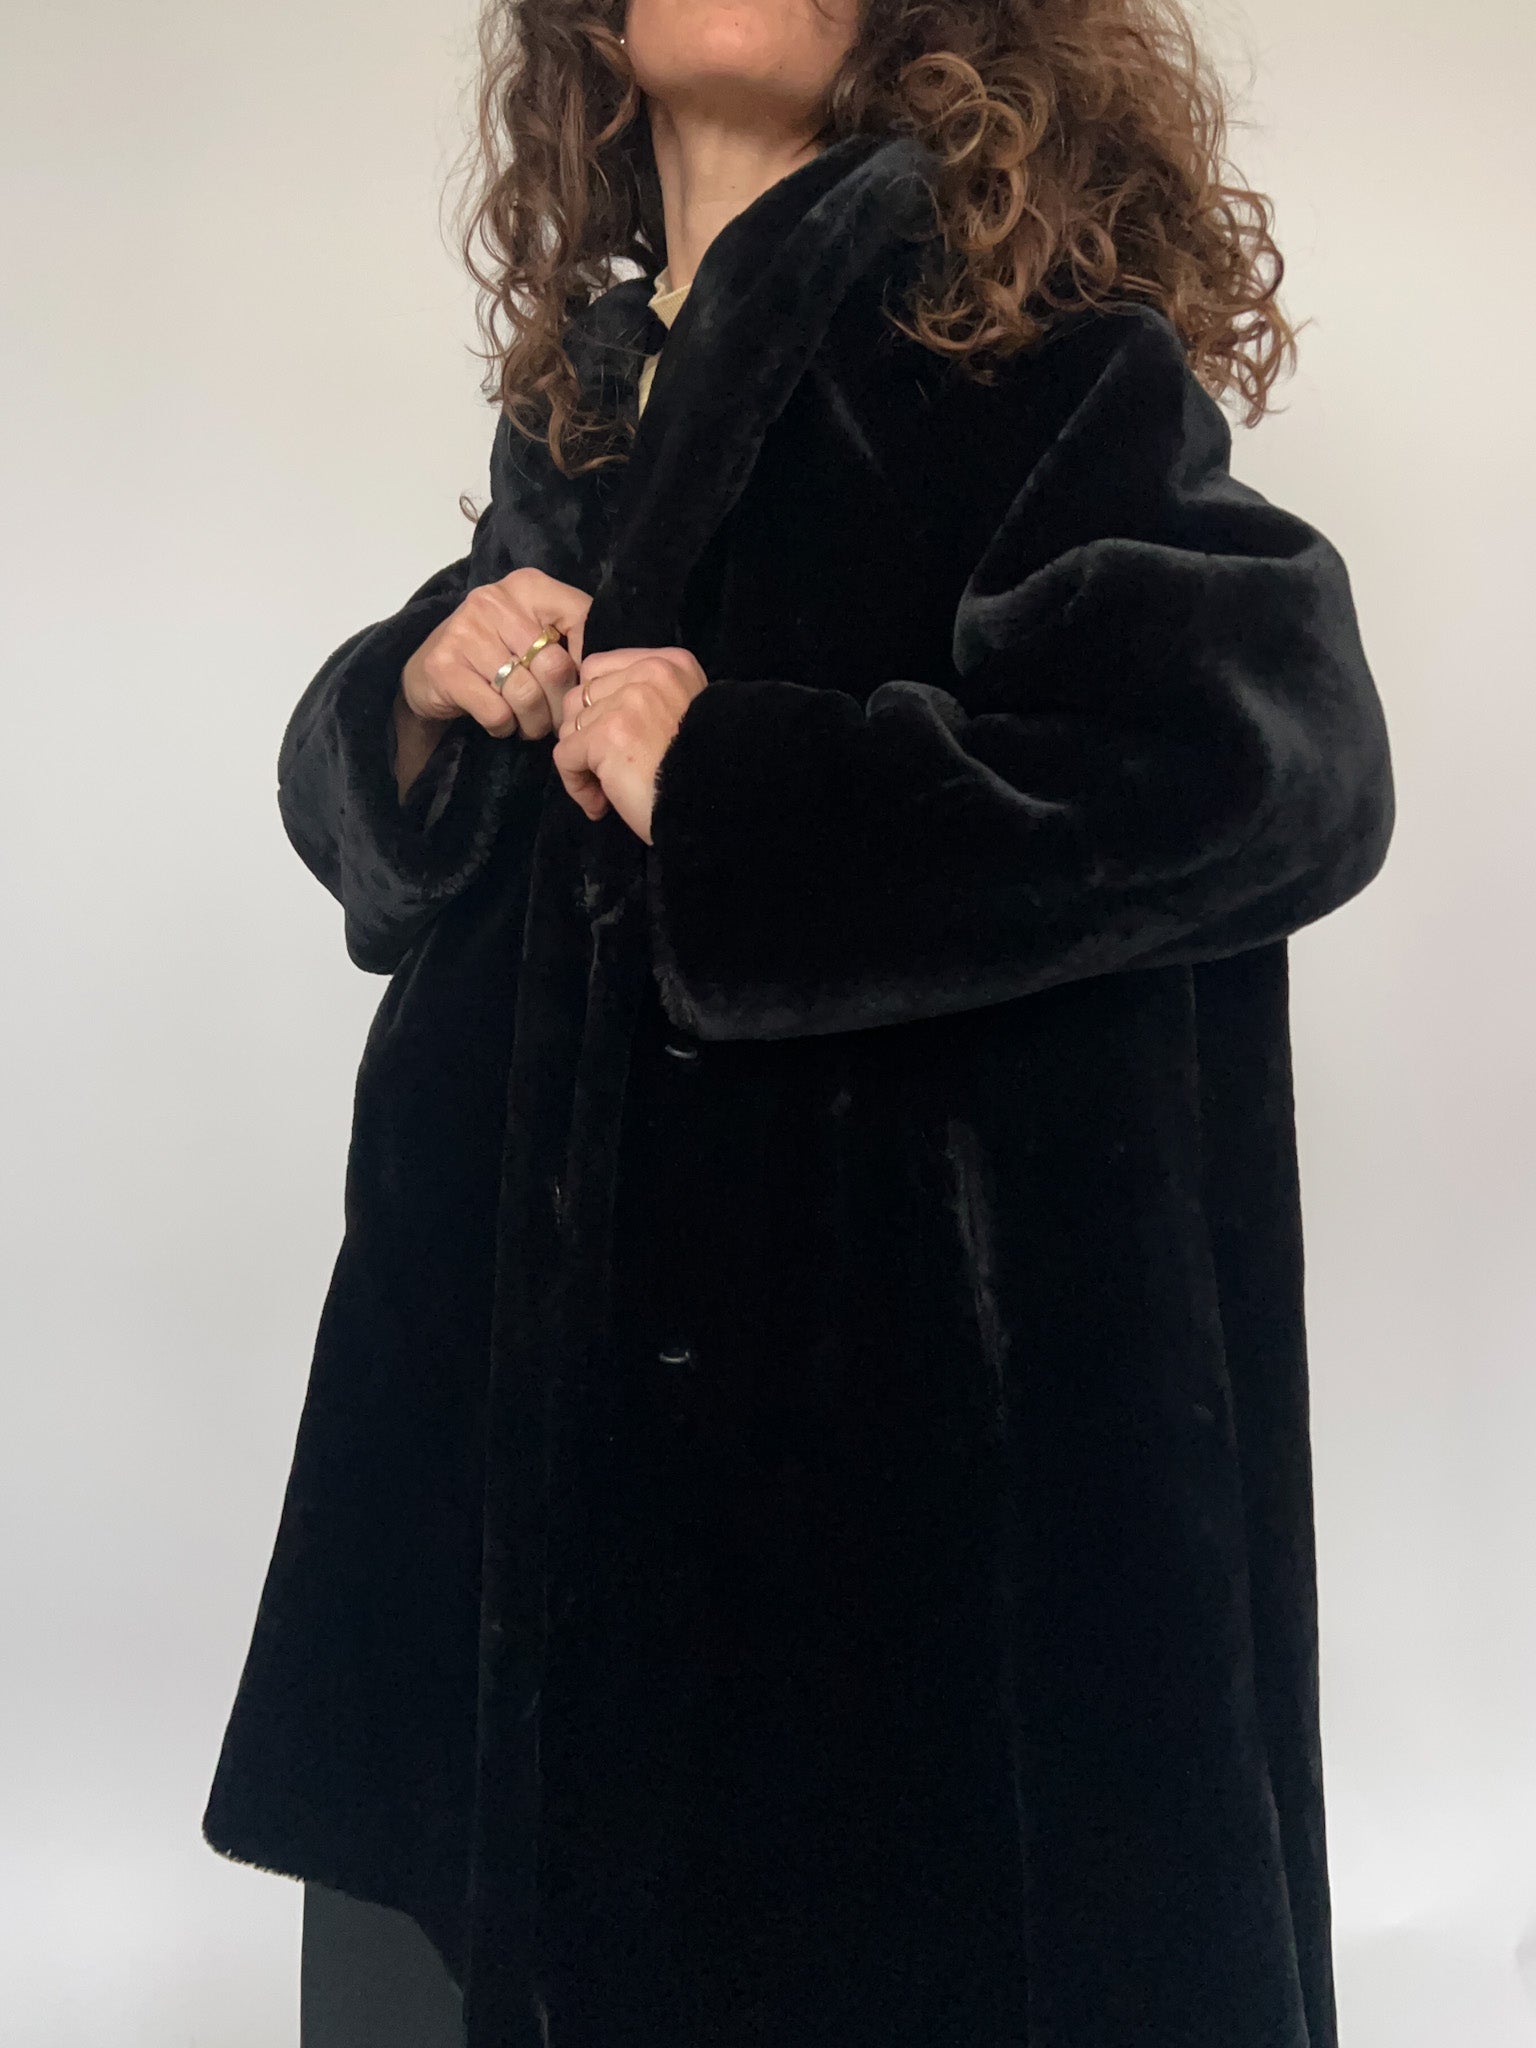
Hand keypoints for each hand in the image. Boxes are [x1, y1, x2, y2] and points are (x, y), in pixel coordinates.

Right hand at [393, 568, 592, 798]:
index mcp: (527, 586)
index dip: (591, 663)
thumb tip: (606, 672)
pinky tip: (499, 722)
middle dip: (560, 706)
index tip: (584, 688)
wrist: (427, 676)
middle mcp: (494, 601)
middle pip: (555, 667)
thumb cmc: (494, 657)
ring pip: (526, 694)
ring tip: (528, 725)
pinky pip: (496, 712)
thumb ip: (569, 638)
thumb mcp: (532, 634)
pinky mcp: (444, 666)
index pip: (582, 618)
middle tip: (554, 721)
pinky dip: (503, 727)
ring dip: (533, 723)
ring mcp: (465, 631)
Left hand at [553, 646, 709, 841]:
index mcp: (672, 664)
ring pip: (569, 727)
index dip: (597, 708)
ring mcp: (627, 702)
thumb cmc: (704, 773)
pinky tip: (601, 805)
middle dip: (585, 737)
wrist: (721, 806)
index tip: (615, 743)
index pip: (600, 669)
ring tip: (607, 792)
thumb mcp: (687, 716)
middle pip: (580, 697)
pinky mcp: (607, 735)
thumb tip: (593, 715)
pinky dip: (577, 786)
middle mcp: (650, 674)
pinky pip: (565, 756)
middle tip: (607, 773)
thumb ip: (648, 701)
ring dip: (581, 764)